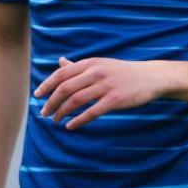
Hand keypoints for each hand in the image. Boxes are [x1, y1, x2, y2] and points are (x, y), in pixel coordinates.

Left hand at [33, 57, 170, 129]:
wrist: (150, 77)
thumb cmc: (122, 72)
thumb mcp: (100, 64)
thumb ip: (79, 65)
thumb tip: (59, 61)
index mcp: (90, 63)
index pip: (61, 74)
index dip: (47, 85)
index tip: (37, 96)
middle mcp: (96, 72)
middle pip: (66, 88)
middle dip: (52, 102)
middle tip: (45, 113)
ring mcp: (106, 86)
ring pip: (76, 101)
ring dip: (62, 112)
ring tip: (55, 120)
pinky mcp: (115, 100)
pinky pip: (91, 112)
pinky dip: (78, 120)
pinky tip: (70, 126)